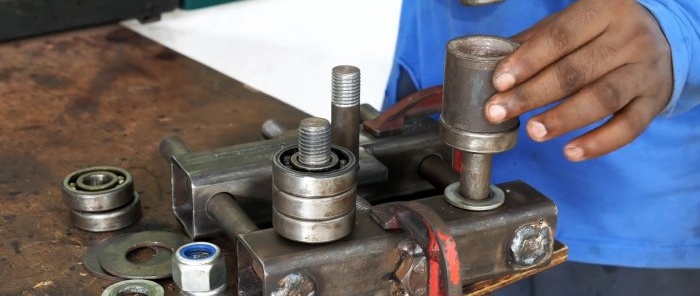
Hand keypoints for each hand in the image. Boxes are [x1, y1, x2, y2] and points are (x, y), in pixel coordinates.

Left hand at [484, 0, 672, 160]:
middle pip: (575, 71)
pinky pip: (629, 127)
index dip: (527, 61)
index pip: (560, 37)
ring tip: (533, 132)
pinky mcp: (655, 101)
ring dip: (563, 119)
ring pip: (602, 98)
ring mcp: (645, 70)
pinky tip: (571, 152)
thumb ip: (535, 42)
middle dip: (532, 95)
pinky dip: (599, 143)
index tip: (499, 82)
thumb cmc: (603, 33)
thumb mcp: (572, 25)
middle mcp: (629, 37)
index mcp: (604, 10)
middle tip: (499, 112)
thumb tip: (491, 64)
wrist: (665, 40)